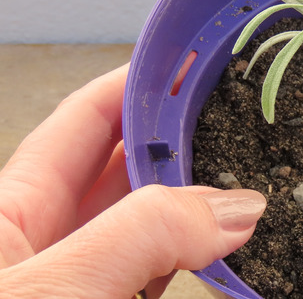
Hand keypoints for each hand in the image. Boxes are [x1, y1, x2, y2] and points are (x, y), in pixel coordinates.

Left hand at [0, 64, 266, 297]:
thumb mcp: (56, 287)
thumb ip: (142, 236)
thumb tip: (236, 206)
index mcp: (13, 207)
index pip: (88, 118)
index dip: (140, 83)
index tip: (194, 61)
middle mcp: (50, 238)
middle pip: (128, 166)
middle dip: (183, 143)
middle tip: (239, 123)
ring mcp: (84, 279)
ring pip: (152, 224)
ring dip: (199, 208)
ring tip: (245, 195)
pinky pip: (162, 269)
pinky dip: (196, 259)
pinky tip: (224, 258)